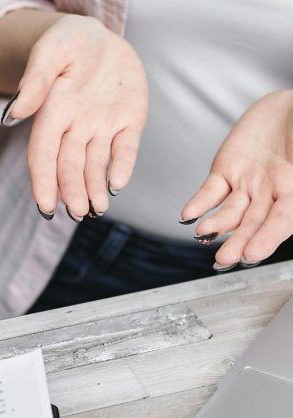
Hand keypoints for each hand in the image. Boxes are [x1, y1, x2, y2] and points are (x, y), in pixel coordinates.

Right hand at [6, 15, 147, 218]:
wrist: (101, 37)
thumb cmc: (70, 42)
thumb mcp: (51, 51)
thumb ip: (36, 81)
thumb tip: (14, 114)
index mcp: (52, 114)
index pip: (44, 155)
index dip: (44, 182)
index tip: (45, 206)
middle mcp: (76, 128)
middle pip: (70, 166)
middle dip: (73, 191)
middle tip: (77, 212)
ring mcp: (102, 128)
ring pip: (96, 166)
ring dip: (94, 190)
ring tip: (97, 209)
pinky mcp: (129, 124)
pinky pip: (125, 150)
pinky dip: (122, 167)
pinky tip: (117, 185)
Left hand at [181, 90, 292, 269]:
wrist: (288, 106)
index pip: (282, 221)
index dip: (268, 238)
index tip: (252, 254)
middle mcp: (270, 195)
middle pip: (252, 224)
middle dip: (238, 242)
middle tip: (225, 258)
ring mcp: (246, 186)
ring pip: (230, 212)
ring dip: (216, 226)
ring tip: (203, 233)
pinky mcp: (225, 172)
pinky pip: (210, 192)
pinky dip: (198, 205)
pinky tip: (188, 216)